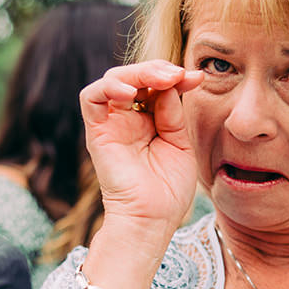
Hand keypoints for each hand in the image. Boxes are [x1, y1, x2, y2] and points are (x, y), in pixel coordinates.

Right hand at [79, 61, 204, 239]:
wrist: (152, 219)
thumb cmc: (168, 190)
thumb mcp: (180, 144)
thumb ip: (174, 114)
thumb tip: (170, 84)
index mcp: (150, 121)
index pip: (157, 86)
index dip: (175, 77)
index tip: (197, 78)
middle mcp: (128, 118)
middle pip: (135, 77)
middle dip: (158, 70)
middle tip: (178, 74)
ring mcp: (111, 124)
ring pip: (114, 80)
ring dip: (138, 73)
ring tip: (161, 79)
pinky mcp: (97, 132)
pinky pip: (91, 98)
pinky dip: (109, 87)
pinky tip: (131, 94)